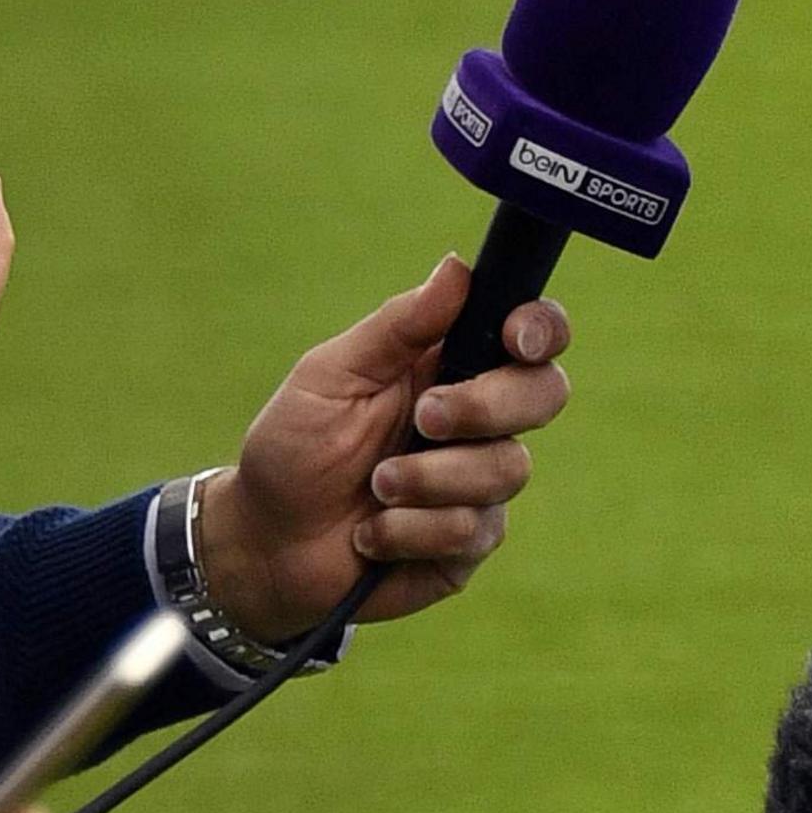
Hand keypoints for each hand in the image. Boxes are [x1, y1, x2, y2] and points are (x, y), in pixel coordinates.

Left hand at [194, 260, 570, 645]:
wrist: (267, 542)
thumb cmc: (294, 448)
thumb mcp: (332, 375)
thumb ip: (398, 326)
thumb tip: (457, 267)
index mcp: (450, 365)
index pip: (529, 335)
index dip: (541, 329)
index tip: (516, 340)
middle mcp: (477, 421)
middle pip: (544, 394)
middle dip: (486, 405)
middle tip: (424, 418)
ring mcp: (478, 485)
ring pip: (507, 468)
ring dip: (430, 478)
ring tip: (376, 486)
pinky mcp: (467, 545)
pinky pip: (472, 530)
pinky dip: (411, 529)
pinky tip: (371, 535)